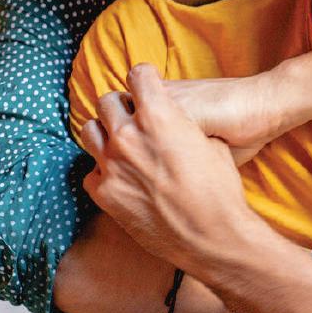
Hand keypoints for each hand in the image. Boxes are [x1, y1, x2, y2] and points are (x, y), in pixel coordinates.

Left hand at [81, 64, 259, 272]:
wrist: (214, 237)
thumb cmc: (220, 190)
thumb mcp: (212, 145)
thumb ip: (184, 127)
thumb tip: (176, 123)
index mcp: (159, 115)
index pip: (138, 75)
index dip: (145, 80)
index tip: (147, 86)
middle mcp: (128, 135)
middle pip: (108, 101)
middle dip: (122, 107)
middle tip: (134, 119)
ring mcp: (112, 164)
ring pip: (91, 131)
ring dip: (106, 133)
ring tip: (122, 145)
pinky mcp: (104, 193)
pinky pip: (91, 170)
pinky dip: (104, 170)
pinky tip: (122, 177)